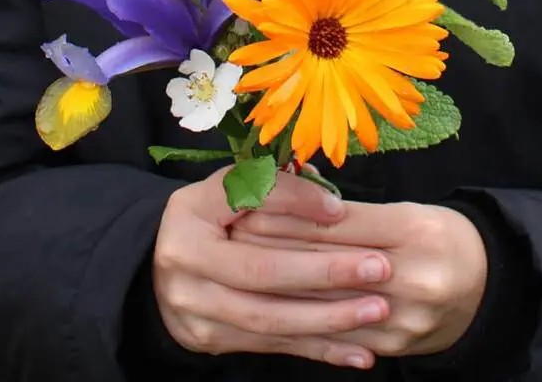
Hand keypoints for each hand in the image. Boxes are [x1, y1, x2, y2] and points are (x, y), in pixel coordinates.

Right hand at [151, 168, 395, 369]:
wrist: (163, 266)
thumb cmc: (214, 218)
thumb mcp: (233, 189)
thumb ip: (278, 188)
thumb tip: (332, 204)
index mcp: (191, 213)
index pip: (251, 203)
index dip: (297, 204)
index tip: (343, 211)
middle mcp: (186, 263)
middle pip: (262, 271)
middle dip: (325, 272)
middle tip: (378, 267)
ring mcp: (195, 308)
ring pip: (268, 318)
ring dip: (328, 319)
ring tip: (376, 311)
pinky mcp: (210, 340)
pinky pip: (272, 346)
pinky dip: (319, 350)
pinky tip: (359, 353)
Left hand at [230, 201, 488, 357]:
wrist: (486, 287)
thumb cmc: (438, 237)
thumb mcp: (405, 211)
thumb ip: (351, 211)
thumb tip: (289, 196)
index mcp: (415, 230)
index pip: (336, 223)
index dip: (287, 214)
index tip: (245, 206)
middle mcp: (414, 276)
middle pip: (328, 263)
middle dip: (273, 248)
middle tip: (230, 235)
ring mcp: (405, 317)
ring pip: (327, 302)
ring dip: (279, 286)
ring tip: (239, 269)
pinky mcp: (395, 346)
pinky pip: (339, 334)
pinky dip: (303, 320)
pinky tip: (272, 307)